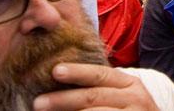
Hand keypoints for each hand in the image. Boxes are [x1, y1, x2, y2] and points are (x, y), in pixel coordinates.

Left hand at [30, 62, 160, 110]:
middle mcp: (134, 98)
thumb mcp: (122, 95)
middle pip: (94, 96)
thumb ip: (100, 88)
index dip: (79, 72)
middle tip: (38, 102)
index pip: (101, 75)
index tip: (55, 71)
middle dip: (63, 99)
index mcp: (130, 84)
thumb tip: (59, 84)